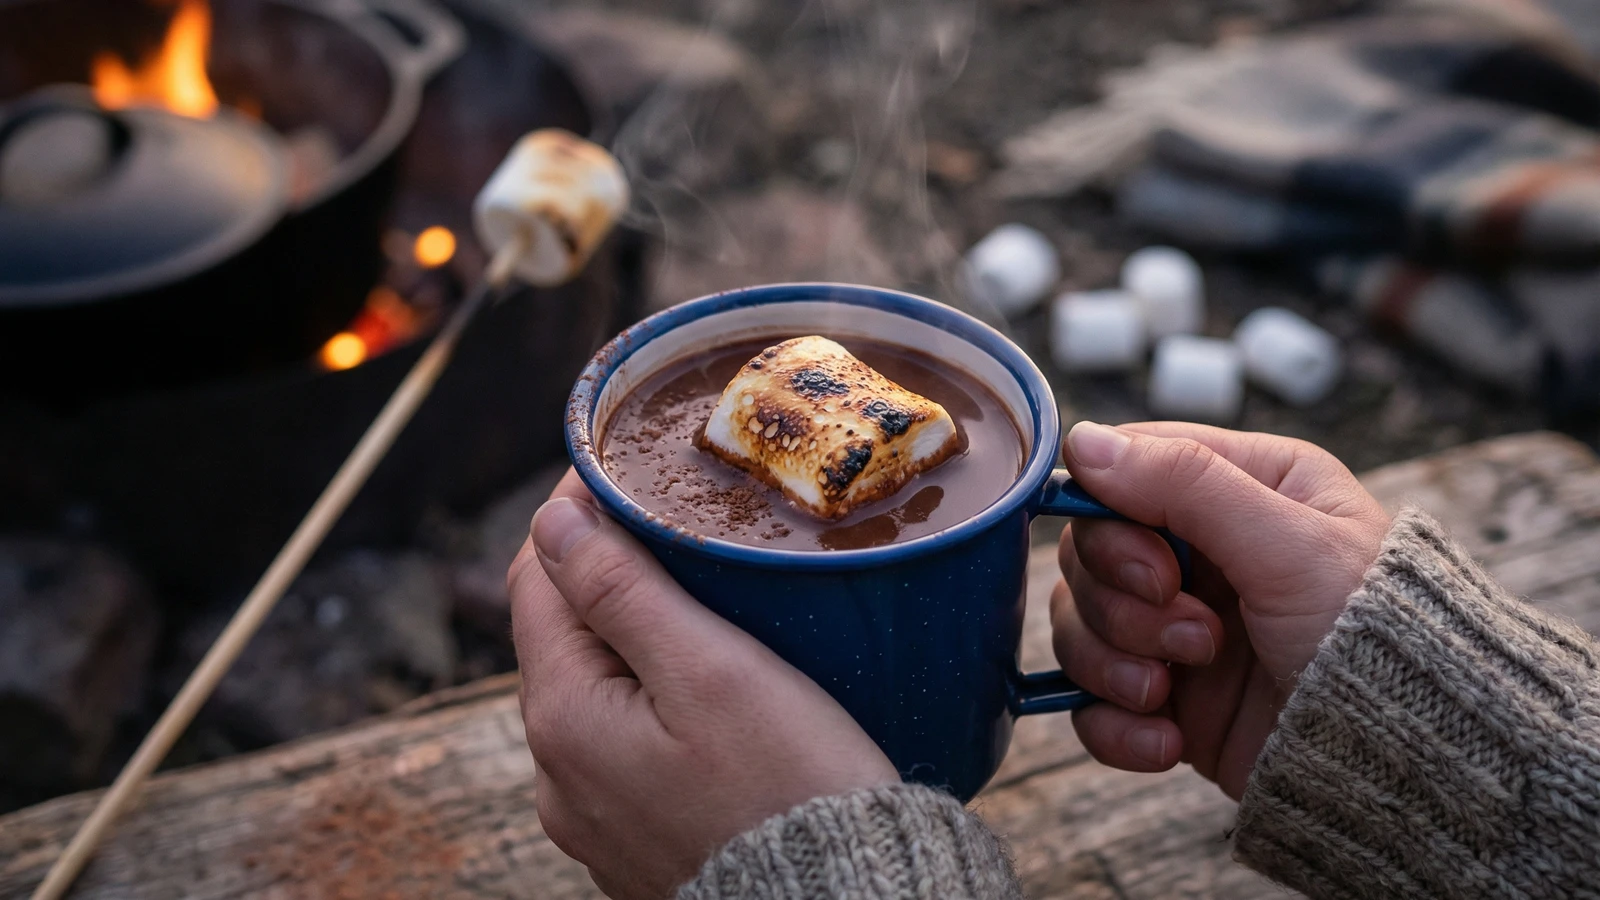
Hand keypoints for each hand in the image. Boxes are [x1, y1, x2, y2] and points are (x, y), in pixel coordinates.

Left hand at [509, 470, 898, 899]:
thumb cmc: (789, 787)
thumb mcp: (709, 671)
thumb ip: (619, 590)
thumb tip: (551, 518)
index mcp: (563, 717)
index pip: (537, 579)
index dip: (574, 511)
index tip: (623, 464)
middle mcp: (558, 774)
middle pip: (562, 634)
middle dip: (604, 568)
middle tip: (670, 515)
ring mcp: (594, 815)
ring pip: (597, 688)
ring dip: (630, 632)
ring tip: (698, 590)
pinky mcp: (635, 841)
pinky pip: (626, 744)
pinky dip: (652, 695)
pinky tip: (706, 682)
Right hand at [1051, 422, 1391, 798]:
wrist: (1404, 765)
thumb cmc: (1375, 637)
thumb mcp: (1289, 545)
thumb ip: (1186, 483)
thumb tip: (1082, 442)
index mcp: (1243, 485)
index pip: (1121, 472)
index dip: (1111, 523)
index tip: (1158, 571)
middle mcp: (1203, 550)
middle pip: (1088, 555)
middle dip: (1123, 605)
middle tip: (1196, 639)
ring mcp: (1178, 627)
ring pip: (1079, 624)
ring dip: (1113, 665)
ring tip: (1171, 692)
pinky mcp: (1168, 698)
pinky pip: (1091, 702)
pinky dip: (1114, 724)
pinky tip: (1165, 741)